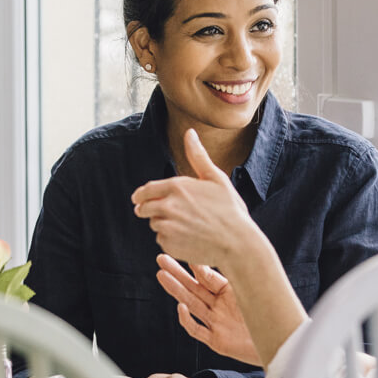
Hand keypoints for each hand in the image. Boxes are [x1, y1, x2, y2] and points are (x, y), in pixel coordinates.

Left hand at [132, 129, 255, 266]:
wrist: (237, 242)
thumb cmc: (230, 209)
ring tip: (185, 225)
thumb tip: (189, 132)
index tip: (140, 199)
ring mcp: (167, 226)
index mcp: (177, 186)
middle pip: (144, 208)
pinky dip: (170, 239)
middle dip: (150, 210)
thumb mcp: (216, 178)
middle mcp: (167, 206)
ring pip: (154, 224)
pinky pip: (162, 240)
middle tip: (165, 213)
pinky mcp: (169, 244)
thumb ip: (198, 156)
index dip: (142, 195)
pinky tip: (188, 238)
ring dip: (163, 224)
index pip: (145, 190)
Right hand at [156, 253, 261, 365]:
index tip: (185, 250)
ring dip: (176, 291)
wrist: (281, 341)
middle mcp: (220, 306)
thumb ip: (237, 275)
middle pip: (194, 288)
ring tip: (162, 276)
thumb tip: (223, 252)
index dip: (195, 265)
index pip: (207, 276)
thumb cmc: (271, 313)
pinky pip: (197, 330)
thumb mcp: (251, 289)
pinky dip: (187, 320)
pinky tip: (180, 307)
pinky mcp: (217, 340)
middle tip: (162, 259)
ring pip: (191, 304)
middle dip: (177, 274)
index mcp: (230, 292)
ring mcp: (217, 323)